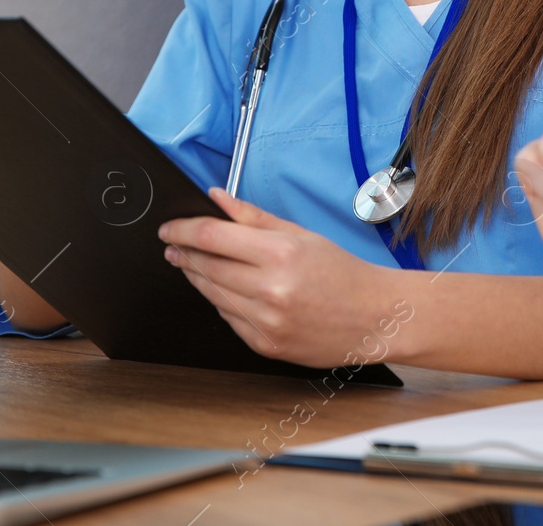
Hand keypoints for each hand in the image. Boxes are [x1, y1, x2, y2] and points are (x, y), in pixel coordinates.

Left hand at [158, 189, 397, 366]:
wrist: (374, 318)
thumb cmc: (342, 272)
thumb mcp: (299, 234)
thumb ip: (252, 217)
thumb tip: (216, 197)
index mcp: (280, 253)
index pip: (212, 237)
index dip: (182, 230)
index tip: (168, 229)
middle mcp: (270, 289)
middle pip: (205, 266)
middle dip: (183, 253)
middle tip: (173, 245)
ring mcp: (266, 321)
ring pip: (211, 295)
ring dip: (196, 276)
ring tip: (191, 263)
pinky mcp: (265, 345)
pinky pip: (228, 319)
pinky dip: (220, 302)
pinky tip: (223, 290)